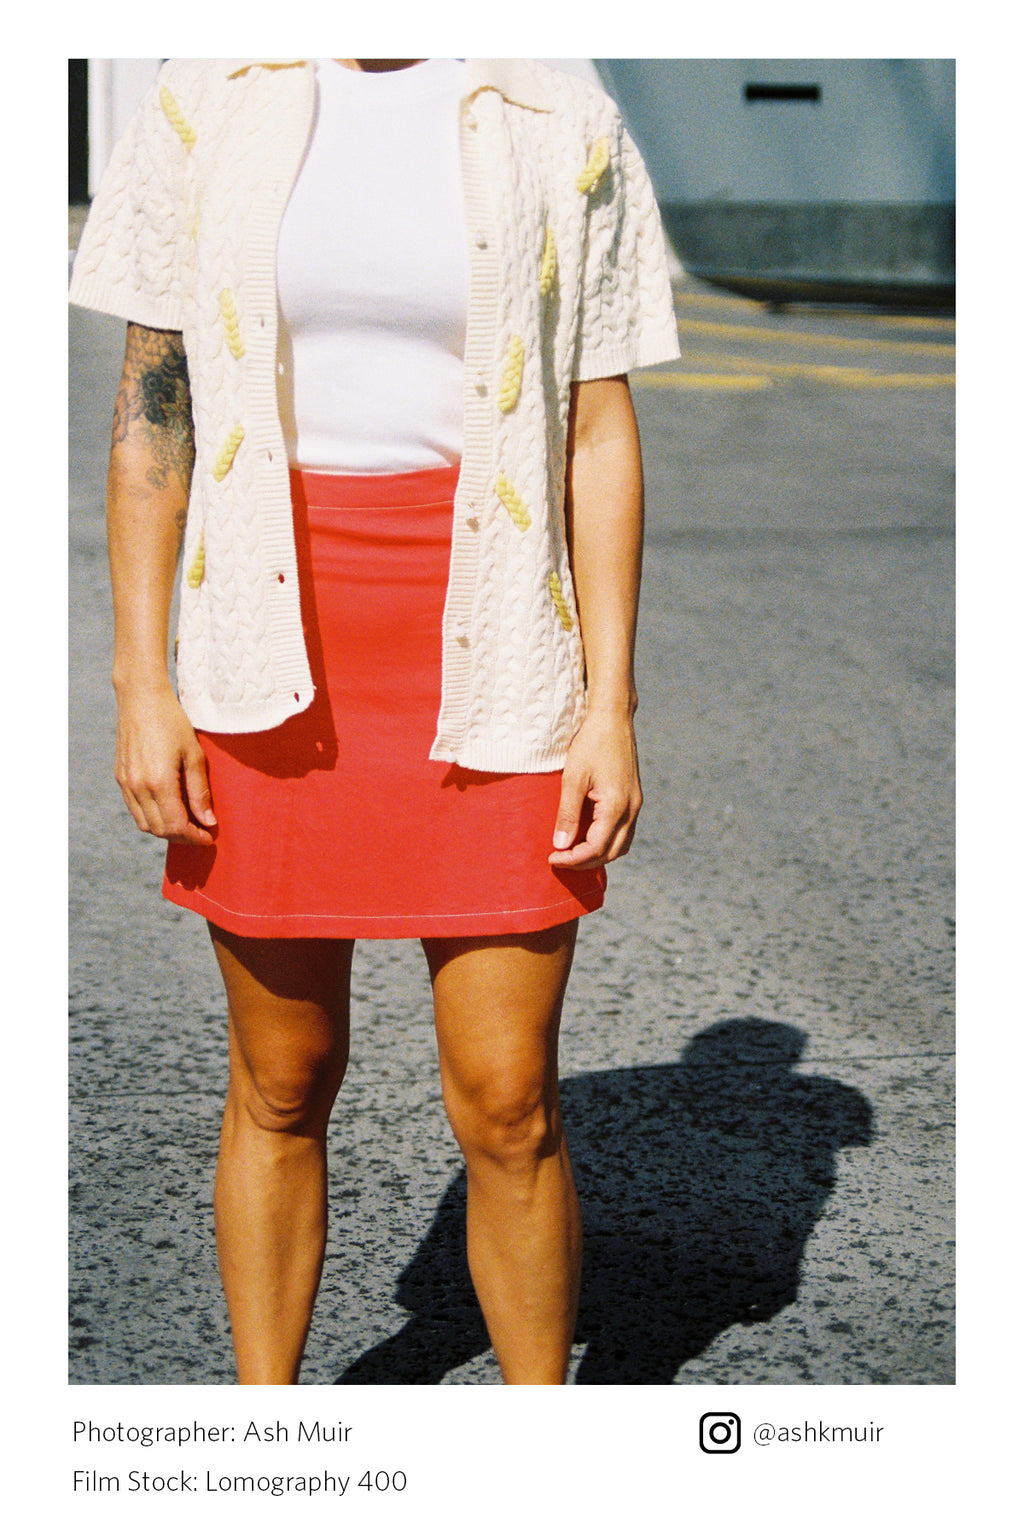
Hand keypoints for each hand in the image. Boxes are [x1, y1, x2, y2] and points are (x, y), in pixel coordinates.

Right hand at [114, 684, 216, 844]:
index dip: (194, 837)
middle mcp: (137, 786)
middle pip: (159, 830)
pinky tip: (168, 809)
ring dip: (166, 830)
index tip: (209, 837)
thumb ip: (200, 791)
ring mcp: (125, 783)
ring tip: (187, 823)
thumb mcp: (194, 754)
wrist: (141, 698)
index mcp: (158, 782)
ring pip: (144, 824)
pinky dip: (152, 817)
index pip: (175, 826)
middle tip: (201, 832)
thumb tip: (208, 821)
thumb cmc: (172, 722)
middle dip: (182, 837)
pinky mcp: (120, 777)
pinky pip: (135, 809)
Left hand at [548, 710, 641, 869]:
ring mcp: (635, 805)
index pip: (596, 848)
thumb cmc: (591, 744)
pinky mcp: (633, 799)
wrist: (613, 719)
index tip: (551, 858)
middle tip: (559, 859)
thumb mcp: (573, 778)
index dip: (572, 858)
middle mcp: (631, 809)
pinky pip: (624, 832)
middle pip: (610, 853)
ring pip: (620, 845)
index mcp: (617, 805)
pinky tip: (588, 837)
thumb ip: (568, 814)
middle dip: (584, 862)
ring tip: (572, 853)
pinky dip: (607, 842)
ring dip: (597, 854)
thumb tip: (560, 844)